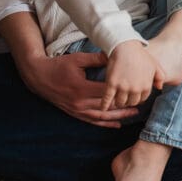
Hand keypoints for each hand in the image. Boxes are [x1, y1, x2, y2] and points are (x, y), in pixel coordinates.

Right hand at [17, 50, 139, 127]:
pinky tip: (117, 124)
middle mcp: (80, 103)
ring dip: (118, 116)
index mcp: (82, 89)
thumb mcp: (78, 59)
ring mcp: (77, 110)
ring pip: (102, 116)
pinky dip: (105, 123)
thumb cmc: (59, 65)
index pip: (107, 92)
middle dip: (125, 104)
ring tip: (133, 113)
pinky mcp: (75, 113)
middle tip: (141, 101)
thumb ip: (97, 59)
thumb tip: (115, 56)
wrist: (39, 77)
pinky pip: (92, 121)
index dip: (122, 90)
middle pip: (107, 106)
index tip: (136, 86)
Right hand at [102, 40, 161, 110]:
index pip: (141, 99)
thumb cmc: (140, 55)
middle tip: (123, 97)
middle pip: (130, 102)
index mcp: (146, 86)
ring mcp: (123, 87)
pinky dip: (104, 105)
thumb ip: (160, 77)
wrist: (126, 46)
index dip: (136, 97)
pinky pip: (107, 99)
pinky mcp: (111, 84)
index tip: (132, 95)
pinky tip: (102, 107)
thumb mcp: (155, 65)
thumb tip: (159, 88)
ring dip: (117, 102)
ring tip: (115, 99)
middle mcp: (135, 89)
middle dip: (128, 100)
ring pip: (120, 102)